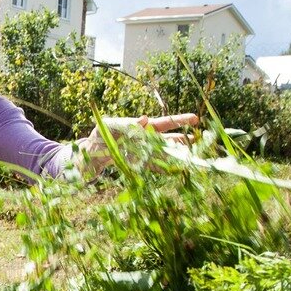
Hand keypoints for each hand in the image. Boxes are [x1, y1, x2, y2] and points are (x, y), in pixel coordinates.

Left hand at [80, 113, 197, 172]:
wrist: (91, 154)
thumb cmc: (100, 134)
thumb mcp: (109, 125)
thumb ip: (125, 123)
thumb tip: (144, 119)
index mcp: (143, 127)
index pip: (164, 122)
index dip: (179, 120)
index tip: (195, 118)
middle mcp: (147, 139)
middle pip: (170, 139)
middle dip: (184, 141)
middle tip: (200, 142)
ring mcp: (145, 153)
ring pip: (165, 154)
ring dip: (177, 156)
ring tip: (192, 159)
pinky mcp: (140, 165)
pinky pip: (155, 167)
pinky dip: (165, 169)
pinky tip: (176, 172)